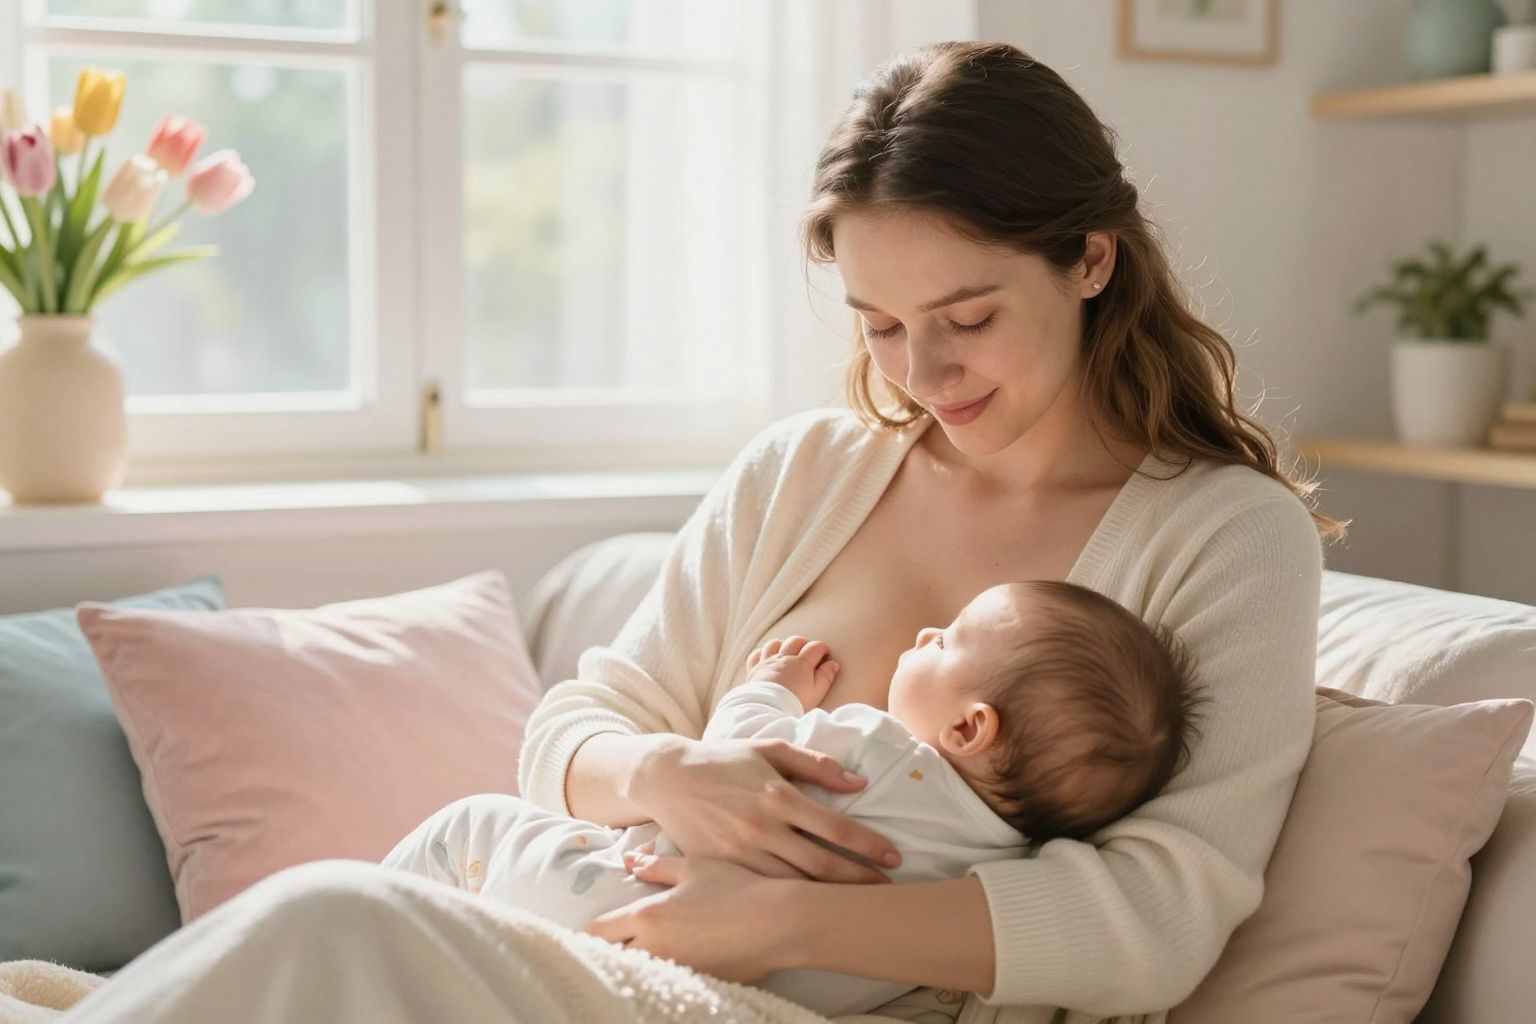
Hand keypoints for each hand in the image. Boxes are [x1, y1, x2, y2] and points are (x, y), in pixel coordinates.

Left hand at [585, 851, 797, 982]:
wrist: (777, 922)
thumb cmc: (736, 887)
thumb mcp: (695, 867)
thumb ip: (657, 866)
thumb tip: (629, 861)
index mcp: (648, 916)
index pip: (600, 931)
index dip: (595, 928)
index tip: (601, 924)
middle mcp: (655, 948)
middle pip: (612, 958)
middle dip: (612, 948)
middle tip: (620, 938)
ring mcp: (675, 970)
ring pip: (638, 972)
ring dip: (637, 960)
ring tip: (647, 948)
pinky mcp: (696, 983)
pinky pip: (666, 979)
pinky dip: (663, 972)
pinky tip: (676, 959)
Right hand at [632, 736, 899, 883]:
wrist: (667, 778)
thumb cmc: (723, 760)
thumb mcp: (769, 748)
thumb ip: (815, 764)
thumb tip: (858, 781)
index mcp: (777, 794)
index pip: (834, 827)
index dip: (868, 845)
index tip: (893, 857)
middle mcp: (761, 826)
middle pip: (821, 864)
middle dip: (859, 879)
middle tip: (887, 890)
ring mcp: (740, 852)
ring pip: (794, 884)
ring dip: (830, 896)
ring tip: (858, 904)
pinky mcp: (722, 868)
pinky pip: (764, 890)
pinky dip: (791, 900)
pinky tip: (812, 907)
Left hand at [745, 635, 838, 709]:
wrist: (768, 708)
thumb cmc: (795, 702)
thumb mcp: (816, 692)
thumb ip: (826, 677)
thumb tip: (833, 664)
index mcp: (802, 663)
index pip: (815, 647)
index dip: (822, 648)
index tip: (825, 654)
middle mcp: (784, 658)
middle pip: (795, 641)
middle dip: (804, 643)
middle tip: (808, 653)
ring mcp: (768, 661)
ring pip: (775, 644)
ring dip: (782, 645)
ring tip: (787, 653)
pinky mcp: (755, 669)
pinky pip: (757, 654)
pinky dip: (762, 653)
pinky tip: (767, 658)